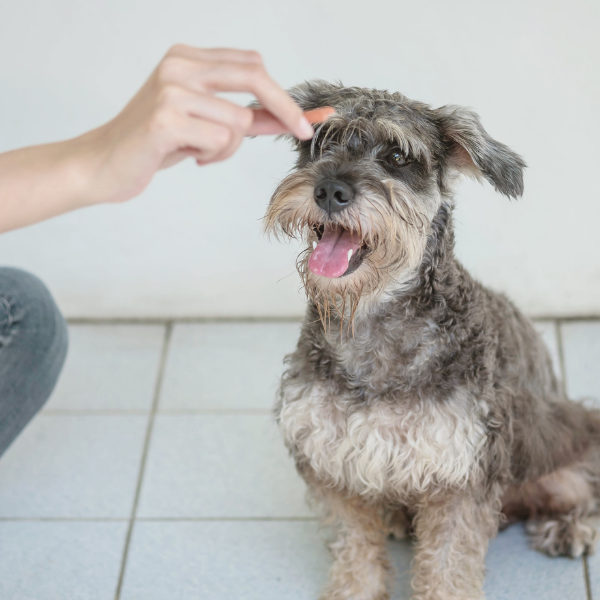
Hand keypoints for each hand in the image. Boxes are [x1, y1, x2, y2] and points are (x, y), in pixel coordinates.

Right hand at [79, 45, 314, 203]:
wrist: (103, 162)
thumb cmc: (155, 143)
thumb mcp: (204, 123)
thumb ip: (245, 117)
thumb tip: (289, 120)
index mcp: (187, 58)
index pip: (251, 65)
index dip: (283, 92)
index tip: (306, 119)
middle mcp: (179, 65)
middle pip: (255, 77)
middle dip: (286, 109)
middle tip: (304, 133)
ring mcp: (171, 90)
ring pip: (239, 121)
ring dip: (230, 148)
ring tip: (200, 152)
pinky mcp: (165, 119)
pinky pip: (220, 141)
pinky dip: (214, 157)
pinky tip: (189, 157)